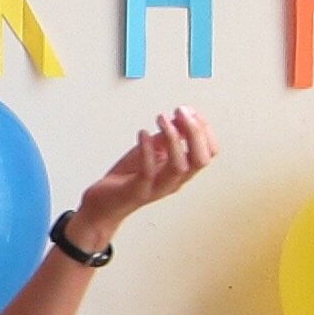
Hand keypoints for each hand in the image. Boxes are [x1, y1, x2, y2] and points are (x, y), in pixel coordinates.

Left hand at [67, 106, 216, 248]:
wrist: (104, 203)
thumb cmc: (130, 176)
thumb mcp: (153, 150)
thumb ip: (169, 135)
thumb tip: (183, 115)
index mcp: (182, 171)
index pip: (209, 152)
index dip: (204, 129)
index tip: (190, 111)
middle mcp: (175, 181)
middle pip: (200, 159)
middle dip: (195, 131)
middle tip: (180, 111)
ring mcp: (157, 187)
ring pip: (179, 166)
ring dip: (173, 138)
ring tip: (161, 118)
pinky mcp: (138, 191)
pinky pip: (148, 172)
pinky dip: (147, 150)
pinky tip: (142, 134)